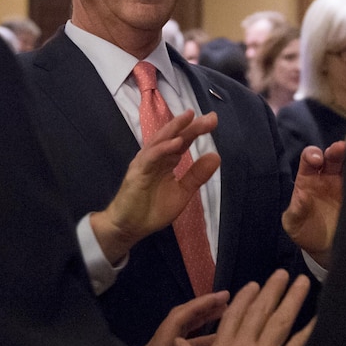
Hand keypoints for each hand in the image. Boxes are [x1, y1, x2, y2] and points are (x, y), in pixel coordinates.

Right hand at [92, 110, 220, 263]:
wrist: (129, 228)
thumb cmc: (152, 210)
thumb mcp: (182, 192)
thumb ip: (197, 175)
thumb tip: (216, 156)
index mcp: (167, 160)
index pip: (183, 141)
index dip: (197, 130)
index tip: (213, 119)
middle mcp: (156, 157)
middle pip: (174, 136)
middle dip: (191, 125)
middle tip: (210, 117)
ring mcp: (145, 162)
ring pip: (160, 141)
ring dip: (175, 129)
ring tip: (190, 118)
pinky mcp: (138, 172)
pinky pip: (151, 157)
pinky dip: (163, 149)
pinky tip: (177, 143)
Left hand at [134, 291, 228, 345]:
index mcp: (162, 341)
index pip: (182, 316)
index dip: (201, 305)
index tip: (220, 297)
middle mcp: (166, 337)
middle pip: (187, 315)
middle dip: (206, 305)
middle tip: (227, 297)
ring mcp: (169, 345)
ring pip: (189, 325)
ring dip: (206, 317)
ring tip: (226, 311)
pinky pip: (190, 340)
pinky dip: (204, 336)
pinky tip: (219, 338)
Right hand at [176, 270, 313, 345]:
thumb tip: (178, 341)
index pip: (235, 315)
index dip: (245, 298)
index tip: (253, 285)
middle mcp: (244, 345)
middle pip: (260, 311)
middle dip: (272, 290)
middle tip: (282, 274)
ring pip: (280, 320)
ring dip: (292, 299)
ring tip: (302, 283)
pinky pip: (298, 344)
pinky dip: (309, 330)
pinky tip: (318, 317)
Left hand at [282, 140, 345, 268]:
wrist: (326, 249)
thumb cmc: (304, 231)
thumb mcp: (293, 223)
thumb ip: (295, 211)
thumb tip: (301, 196)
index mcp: (308, 178)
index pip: (309, 158)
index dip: (312, 154)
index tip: (317, 160)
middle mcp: (328, 176)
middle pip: (333, 157)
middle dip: (336, 150)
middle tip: (340, 148)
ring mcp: (345, 184)